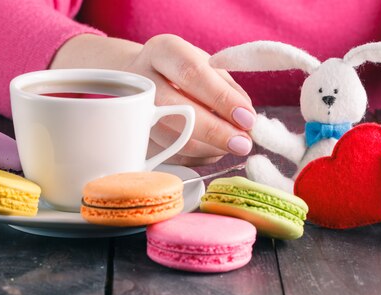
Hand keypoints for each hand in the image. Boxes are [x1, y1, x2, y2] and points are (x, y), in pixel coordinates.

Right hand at [127, 34, 255, 165]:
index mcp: (162, 51)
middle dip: (216, 131)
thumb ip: (229, 90)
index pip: (192, 74)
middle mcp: (142, 80)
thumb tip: (247, 121)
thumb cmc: (182, 72)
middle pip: (177, 110)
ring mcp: (133, 112)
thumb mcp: (208, 66)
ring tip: (233, 144)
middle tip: (243, 143)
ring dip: (211, 149)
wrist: (141, 82)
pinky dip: (200, 156)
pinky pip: (172, 156)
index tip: (247, 118)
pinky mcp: (137, 139)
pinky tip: (213, 148)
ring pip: (174, 140)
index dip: (222, 99)